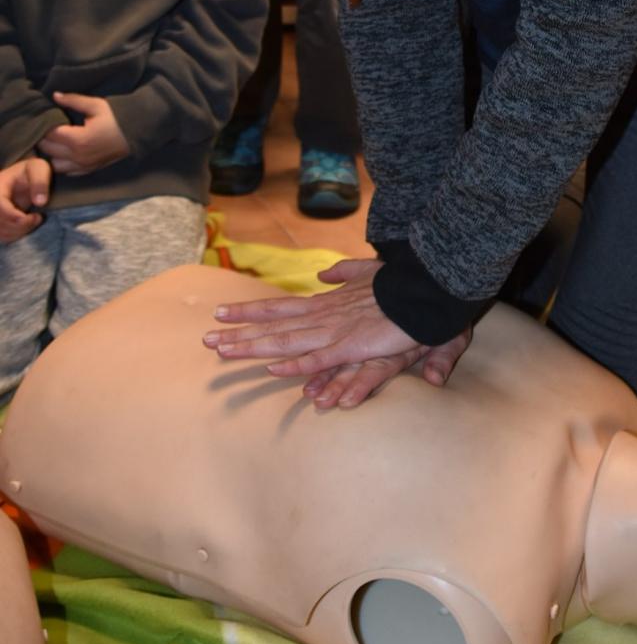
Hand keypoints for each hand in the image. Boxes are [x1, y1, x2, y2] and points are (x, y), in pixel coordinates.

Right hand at [0, 157, 50, 240]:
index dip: (16, 217)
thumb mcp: (38, 168)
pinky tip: (26, 225)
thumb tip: (40, 202)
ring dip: (20, 231)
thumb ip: (40, 182)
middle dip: (21, 226)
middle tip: (38, 218)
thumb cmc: (30, 171)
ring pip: (0, 233)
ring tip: (34, 219)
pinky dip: (15, 235)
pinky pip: (1, 236)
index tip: (37, 216)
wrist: (22, 177)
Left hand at [39, 93, 129, 174]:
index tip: (46, 117)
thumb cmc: (116, 118)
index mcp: (78, 139)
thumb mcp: (95, 105)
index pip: (49, 134)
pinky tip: (66, 152)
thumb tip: (54, 95)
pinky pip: (67, 171)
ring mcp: (83, 165)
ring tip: (55, 141)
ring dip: (51, 153)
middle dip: (44, 138)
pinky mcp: (89, 170)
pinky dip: (62, 163)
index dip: (44, 125)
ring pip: (54, 164)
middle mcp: (78, 156)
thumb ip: (73, 100)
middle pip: (48, 150)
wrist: (136, 133)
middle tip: (47, 127)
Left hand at [203, 257, 472, 406]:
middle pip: (274, 325)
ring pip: (287, 341)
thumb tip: (323, 273)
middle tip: (206, 341)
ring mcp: (336, 331)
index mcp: (326, 303)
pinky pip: (321, 359)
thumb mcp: (369, 273)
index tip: (221, 312)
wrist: (425, 289)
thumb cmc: (399, 284)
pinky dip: (297, 364)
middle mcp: (324, 316)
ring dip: (254, 347)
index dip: (250, 311)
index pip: (280, 307)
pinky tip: (274, 369)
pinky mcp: (354, 346)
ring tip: (223, 352)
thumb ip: (346, 273)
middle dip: (239, 333)